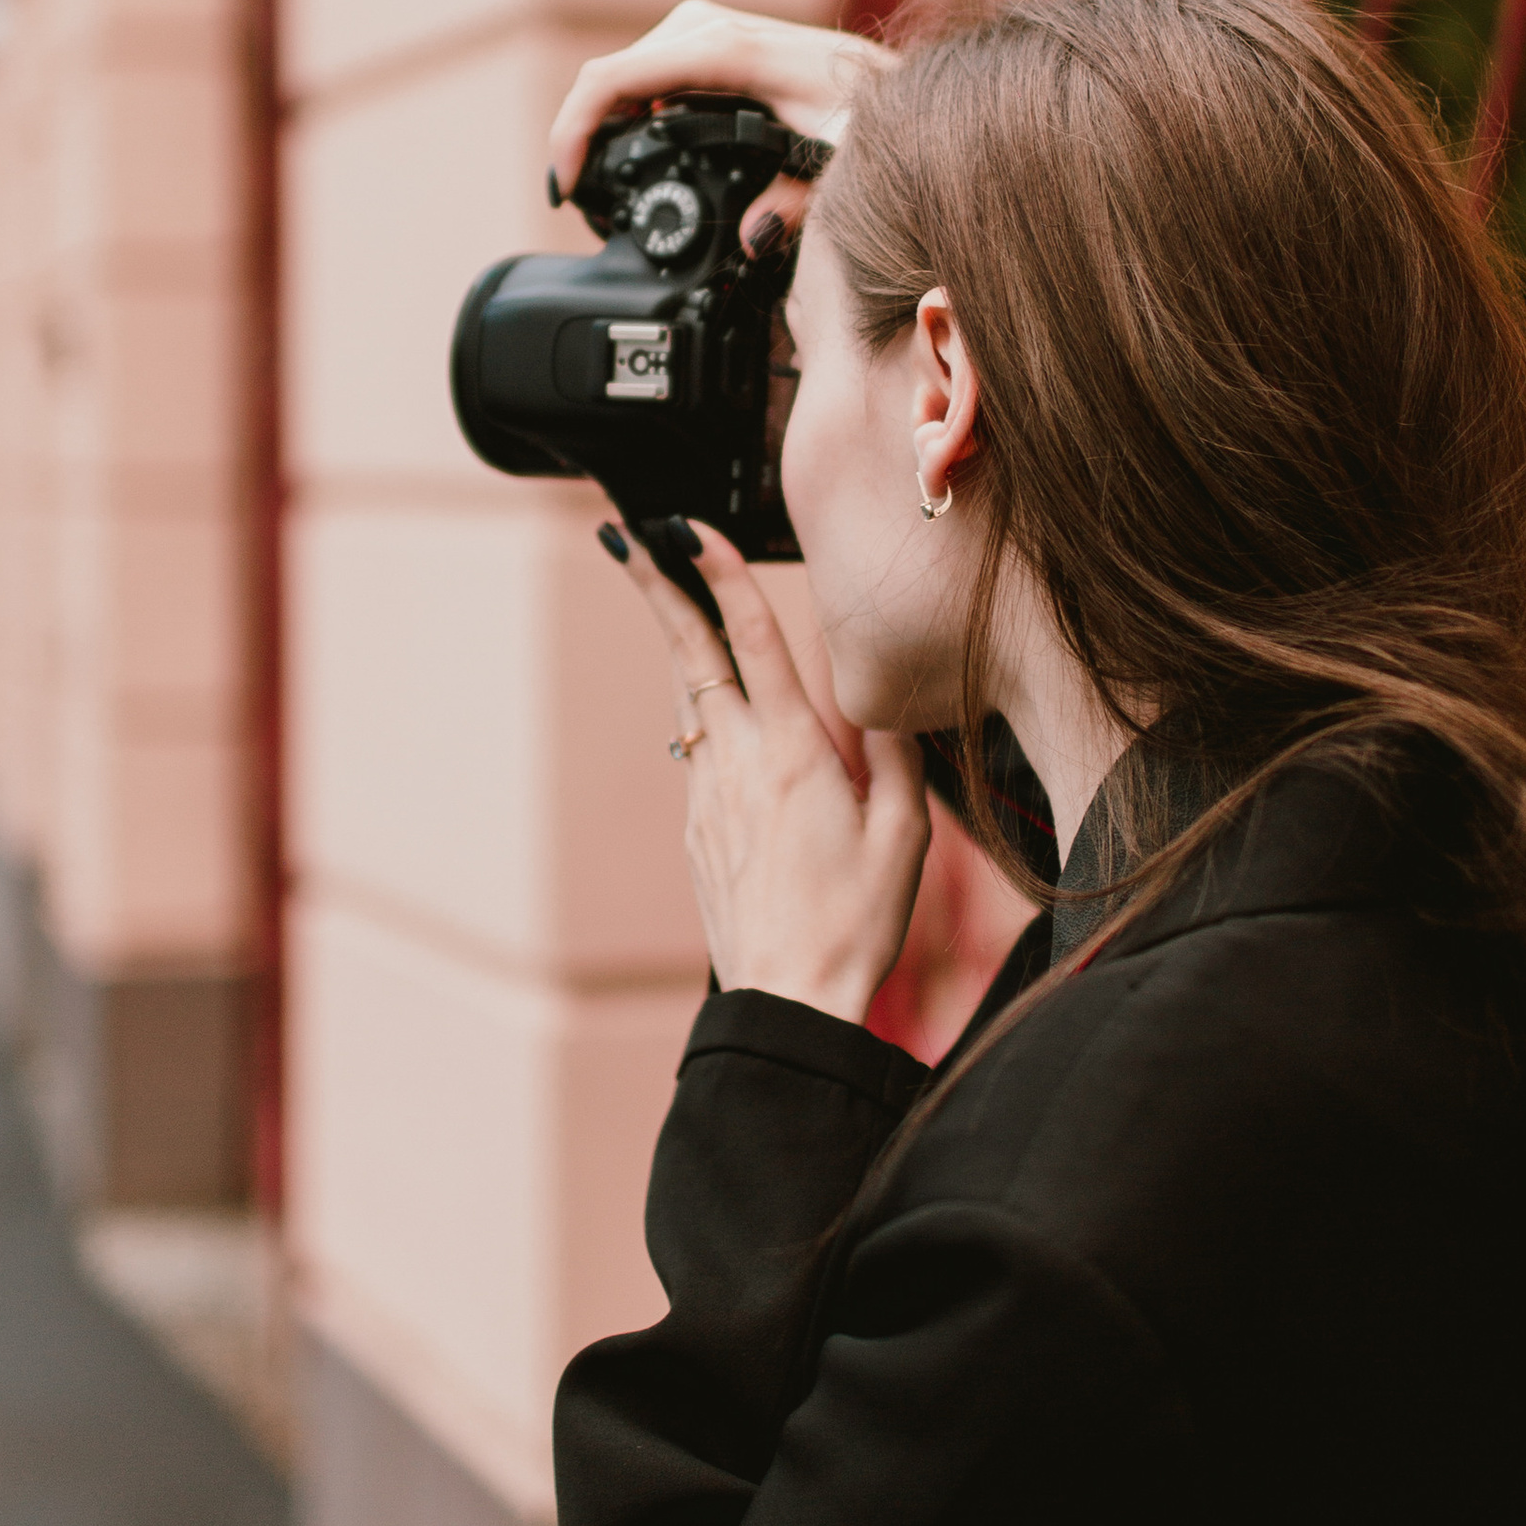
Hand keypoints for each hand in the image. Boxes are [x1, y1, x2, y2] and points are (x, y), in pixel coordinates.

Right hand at [548, 2, 896, 221]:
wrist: (893, 77)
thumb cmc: (867, 113)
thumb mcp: (840, 160)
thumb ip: (797, 198)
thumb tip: (753, 235)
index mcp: (724, 50)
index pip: (613, 79)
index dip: (573, 132)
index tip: (566, 187)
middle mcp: (706, 28)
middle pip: (608, 78)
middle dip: (582, 138)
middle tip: (580, 205)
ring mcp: (705, 29)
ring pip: (624, 75)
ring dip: (602, 126)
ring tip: (598, 188)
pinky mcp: (710, 42)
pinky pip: (647, 74)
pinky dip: (628, 114)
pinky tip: (632, 156)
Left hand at [606, 520, 931, 1035]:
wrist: (789, 998)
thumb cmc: (856, 921)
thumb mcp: (904, 830)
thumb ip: (894, 751)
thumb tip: (878, 698)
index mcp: (793, 751)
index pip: (751, 639)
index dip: (718, 574)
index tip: (687, 526)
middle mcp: (738, 761)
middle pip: (689, 653)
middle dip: (655, 583)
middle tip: (621, 530)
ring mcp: (708, 795)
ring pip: (689, 699)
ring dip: (680, 643)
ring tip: (669, 592)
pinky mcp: (697, 829)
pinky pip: (699, 752)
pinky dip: (705, 714)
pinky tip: (722, 711)